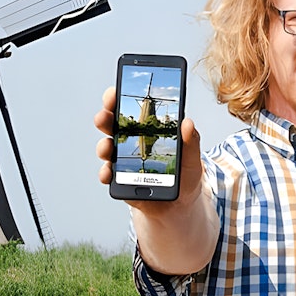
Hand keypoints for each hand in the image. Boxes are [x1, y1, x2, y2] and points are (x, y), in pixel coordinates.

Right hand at [94, 85, 215, 273]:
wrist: (180, 204)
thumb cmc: (185, 175)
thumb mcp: (192, 157)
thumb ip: (191, 140)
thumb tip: (188, 123)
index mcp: (147, 128)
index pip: (130, 107)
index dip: (119, 97)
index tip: (115, 91)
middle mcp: (131, 141)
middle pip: (112, 125)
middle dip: (106, 118)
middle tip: (104, 116)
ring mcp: (122, 160)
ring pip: (107, 148)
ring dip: (103, 146)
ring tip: (107, 147)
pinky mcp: (121, 180)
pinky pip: (108, 175)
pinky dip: (106, 173)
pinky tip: (109, 172)